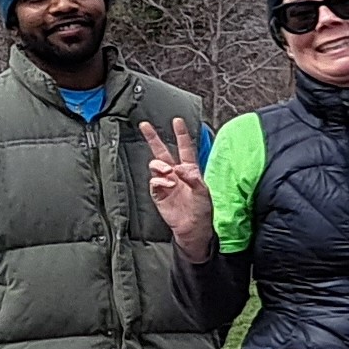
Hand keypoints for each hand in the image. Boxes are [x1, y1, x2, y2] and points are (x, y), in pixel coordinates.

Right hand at [139, 116, 214, 256]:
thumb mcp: (204, 192)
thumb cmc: (202, 209)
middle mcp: (176, 173)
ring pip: (156, 165)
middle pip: (162, 152)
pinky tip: (168, 184)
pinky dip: (159, 181)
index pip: (185, 148)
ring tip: (168, 171)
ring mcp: (166, 182)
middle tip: (145, 125)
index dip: (181, 134)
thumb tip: (180, 169)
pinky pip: (154, 182)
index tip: (177, 121)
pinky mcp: (158, 193)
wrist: (193, 227)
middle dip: (153, 138)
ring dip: (160, 165)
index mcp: (189, 169)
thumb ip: (193, 179)